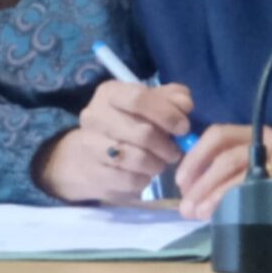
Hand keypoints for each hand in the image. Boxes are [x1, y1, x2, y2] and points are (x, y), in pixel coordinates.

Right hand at [37, 78, 193, 202]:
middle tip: (174, 151)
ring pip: (138, 158)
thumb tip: (184, 104)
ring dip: (157, 164)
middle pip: (142, 133)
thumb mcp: (148, 105)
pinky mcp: (93, 173)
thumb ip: (170, 99)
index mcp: (109, 94)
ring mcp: (90, 146)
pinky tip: (143, 174)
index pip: (138, 98)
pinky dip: (144, 179)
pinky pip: (130, 179)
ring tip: (159, 163)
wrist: (87, 158)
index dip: (166, 113)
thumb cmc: (126, 126)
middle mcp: (94, 116)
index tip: (183, 127)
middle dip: (166, 145)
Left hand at [177, 124, 271, 219]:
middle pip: (226, 158)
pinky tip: (232, 216)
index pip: (218, 135)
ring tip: (200, 214)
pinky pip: (266, 194)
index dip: (195, 157)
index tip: (181, 182)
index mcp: (259, 133)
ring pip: (243, 176)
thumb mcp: (267, 160)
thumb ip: (234, 168)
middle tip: (186, 207)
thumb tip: (193, 191)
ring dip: (216, 196)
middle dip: (201, 183)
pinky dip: (244, 205)